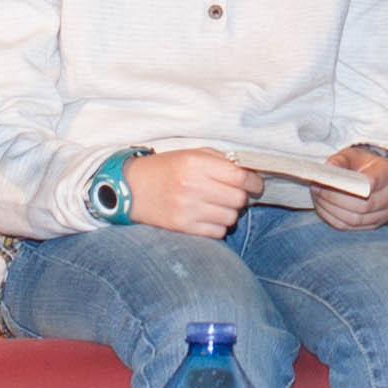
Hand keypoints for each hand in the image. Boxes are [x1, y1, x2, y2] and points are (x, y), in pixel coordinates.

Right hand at [126, 148, 260, 239]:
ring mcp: (187, 209)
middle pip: (238, 199)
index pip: (240, 177)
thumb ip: (220, 160)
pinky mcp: (182, 227)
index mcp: (196, 164)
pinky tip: (209, 217)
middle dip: (241, 197)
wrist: (131, 188)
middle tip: (233, 194)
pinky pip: (217, 232)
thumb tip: (250, 173)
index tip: (255, 184)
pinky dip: (218, 226)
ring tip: (218, 205)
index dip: (254, 182)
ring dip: (230, 212)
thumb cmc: (166, 168)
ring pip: (230, 218)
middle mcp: (192, 186)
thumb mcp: (191, 154)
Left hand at [317, 145, 387, 230]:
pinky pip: (350, 227)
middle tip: (316, 188)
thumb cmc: (368, 165)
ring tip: (317, 197)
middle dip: (333, 198)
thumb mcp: (355, 155)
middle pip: (361, 206)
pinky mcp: (374, 225)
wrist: (385, 179)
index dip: (350, 185)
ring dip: (331, 210)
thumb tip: (328, 168)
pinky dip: (333, 218)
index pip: (372, 183)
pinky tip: (323, 208)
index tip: (328, 180)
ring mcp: (385, 214)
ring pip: (355, 219)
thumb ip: (341, 159)